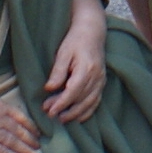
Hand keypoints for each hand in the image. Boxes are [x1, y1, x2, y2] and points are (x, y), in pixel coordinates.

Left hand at [41, 0, 109, 123]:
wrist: (92, 32)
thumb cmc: (75, 40)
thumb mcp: (63, 53)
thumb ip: (58, 72)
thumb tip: (50, 89)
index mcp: (86, 69)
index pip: (73, 92)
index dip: (61, 103)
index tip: (49, 111)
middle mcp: (97, 77)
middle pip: (81, 100)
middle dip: (65, 110)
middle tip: (50, 115)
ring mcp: (101, 81)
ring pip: (89, 103)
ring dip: (76, 114)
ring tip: (61, 119)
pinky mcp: (102, 83)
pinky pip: (96, 101)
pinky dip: (87, 111)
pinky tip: (77, 117)